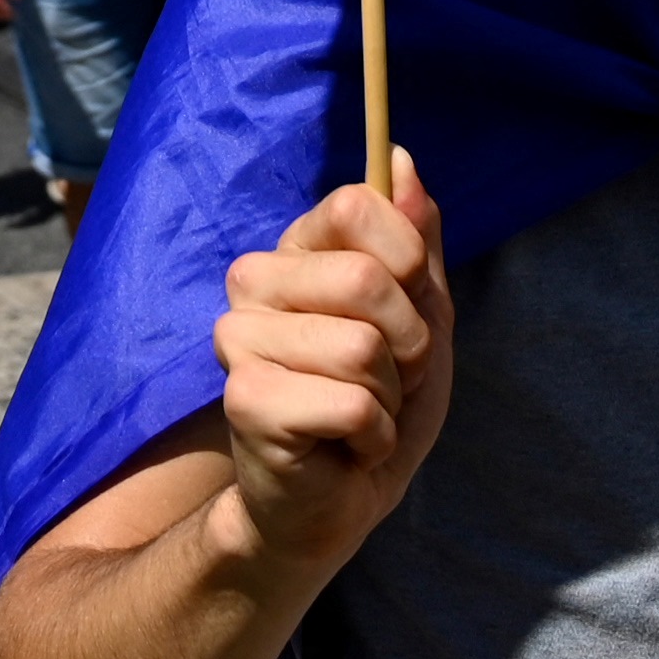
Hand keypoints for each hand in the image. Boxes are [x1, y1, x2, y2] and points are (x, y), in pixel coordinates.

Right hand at [213, 156, 452, 580]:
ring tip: (361, 414)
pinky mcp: (245, 398)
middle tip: (384, 377)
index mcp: (296, 250)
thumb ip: (414, 239)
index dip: (406, 260)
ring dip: (389, 397)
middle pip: (366, 279)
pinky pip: (353, 406)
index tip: (404, 304)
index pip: (357, 205)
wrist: (338, 500)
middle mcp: (254, 280)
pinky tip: (345, 445)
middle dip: (407, 344)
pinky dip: (372, 436)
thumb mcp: (419, 314)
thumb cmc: (377, 401)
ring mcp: (239, 337)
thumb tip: (403, 158)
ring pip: (365, 348)